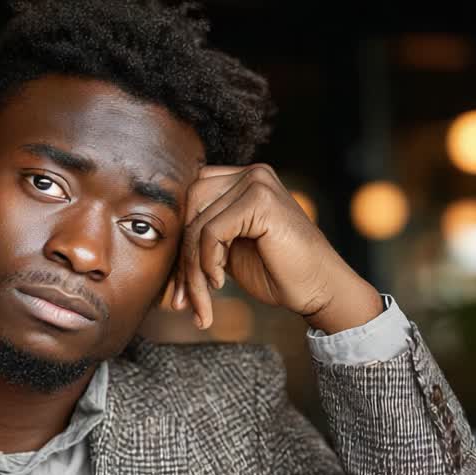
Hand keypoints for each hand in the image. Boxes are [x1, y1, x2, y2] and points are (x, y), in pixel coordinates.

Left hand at [169, 164, 383, 334]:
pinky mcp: (260, 201)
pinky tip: (221, 283)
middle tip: (183, 298)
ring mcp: (256, 182)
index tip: (178, 289)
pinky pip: (210, 232)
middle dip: (181, 259)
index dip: (178, 244)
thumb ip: (202, 236)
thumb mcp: (229, 250)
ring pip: (196, 225)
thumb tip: (155, 243)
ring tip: (201, 300)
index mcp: (242, 179)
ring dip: (192, 270)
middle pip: (188, 209)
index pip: (189, 200)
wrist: (320, 290)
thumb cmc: (278, 273)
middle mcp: (250, 172)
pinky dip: (207, 263)